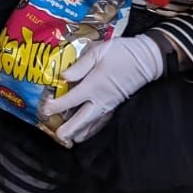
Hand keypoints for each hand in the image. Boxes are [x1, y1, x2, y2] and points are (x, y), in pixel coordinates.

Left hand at [42, 35, 164, 144]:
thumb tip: (63, 76)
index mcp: (94, 85)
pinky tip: (89, 131)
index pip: (71, 99)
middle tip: (59, 137)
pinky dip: (95, 128)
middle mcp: (101, 98)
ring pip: (94, 122)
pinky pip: (104, 120)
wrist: (147, 58)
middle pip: (83, 118)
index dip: (57, 106)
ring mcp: (110, 103)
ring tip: (71, 140)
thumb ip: (80, 65)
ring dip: (82, 131)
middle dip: (70, 128)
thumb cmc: (122, 52)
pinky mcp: (117, 104)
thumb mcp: (98, 52)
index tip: (44, 109)